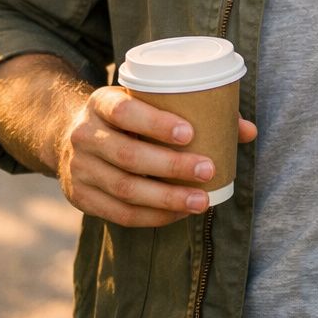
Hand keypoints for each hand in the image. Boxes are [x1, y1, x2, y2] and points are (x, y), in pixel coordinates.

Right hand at [55, 85, 257, 226]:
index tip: (189, 133)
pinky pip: (120, 213)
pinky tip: (179, 213)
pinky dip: (153, 216)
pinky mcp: (80, 198)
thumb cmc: (126, 116)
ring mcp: (79, 169)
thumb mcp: (144, 101)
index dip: (156, 123)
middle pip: (129, 156)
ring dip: (167, 198)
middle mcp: (84, 135)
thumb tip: (248, 130)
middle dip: (172, 167)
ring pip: (125, 189)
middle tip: (208, 170)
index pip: (124, 112)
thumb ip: (195, 110)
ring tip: (201, 200)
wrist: (69, 134)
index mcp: (100, 103)